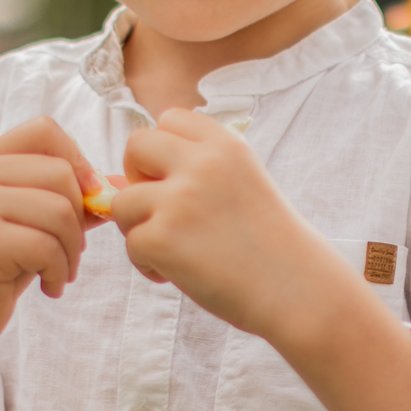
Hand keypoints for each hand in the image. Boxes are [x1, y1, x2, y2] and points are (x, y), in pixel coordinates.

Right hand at [0, 119, 105, 410]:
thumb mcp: (31, 225)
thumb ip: (67, 199)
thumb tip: (118, 184)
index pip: (45, 130)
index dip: (77, 161)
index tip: (85, 201)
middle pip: (61, 173)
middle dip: (80, 218)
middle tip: (71, 252)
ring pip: (59, 211)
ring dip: (73, 250)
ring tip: (60, 272)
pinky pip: (46, 246)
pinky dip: (59, 272)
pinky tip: (49, 288)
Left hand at [109, 111, 410, 410]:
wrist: (300, 292)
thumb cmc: (272, 247)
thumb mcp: (239, 190)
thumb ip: (186, 176)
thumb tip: (111, 181)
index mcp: (227, 145)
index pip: (170, 119)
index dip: (164, 150)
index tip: (179, 181)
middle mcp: (202, 163)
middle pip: (136, 144)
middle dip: (138, 177)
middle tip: (162, 211)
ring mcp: (180, 199)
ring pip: (122, 200)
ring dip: (138, 227)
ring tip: (173, 251)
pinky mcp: (163, 237)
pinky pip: (130, 243)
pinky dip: (147, 263)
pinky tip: (178, 274)